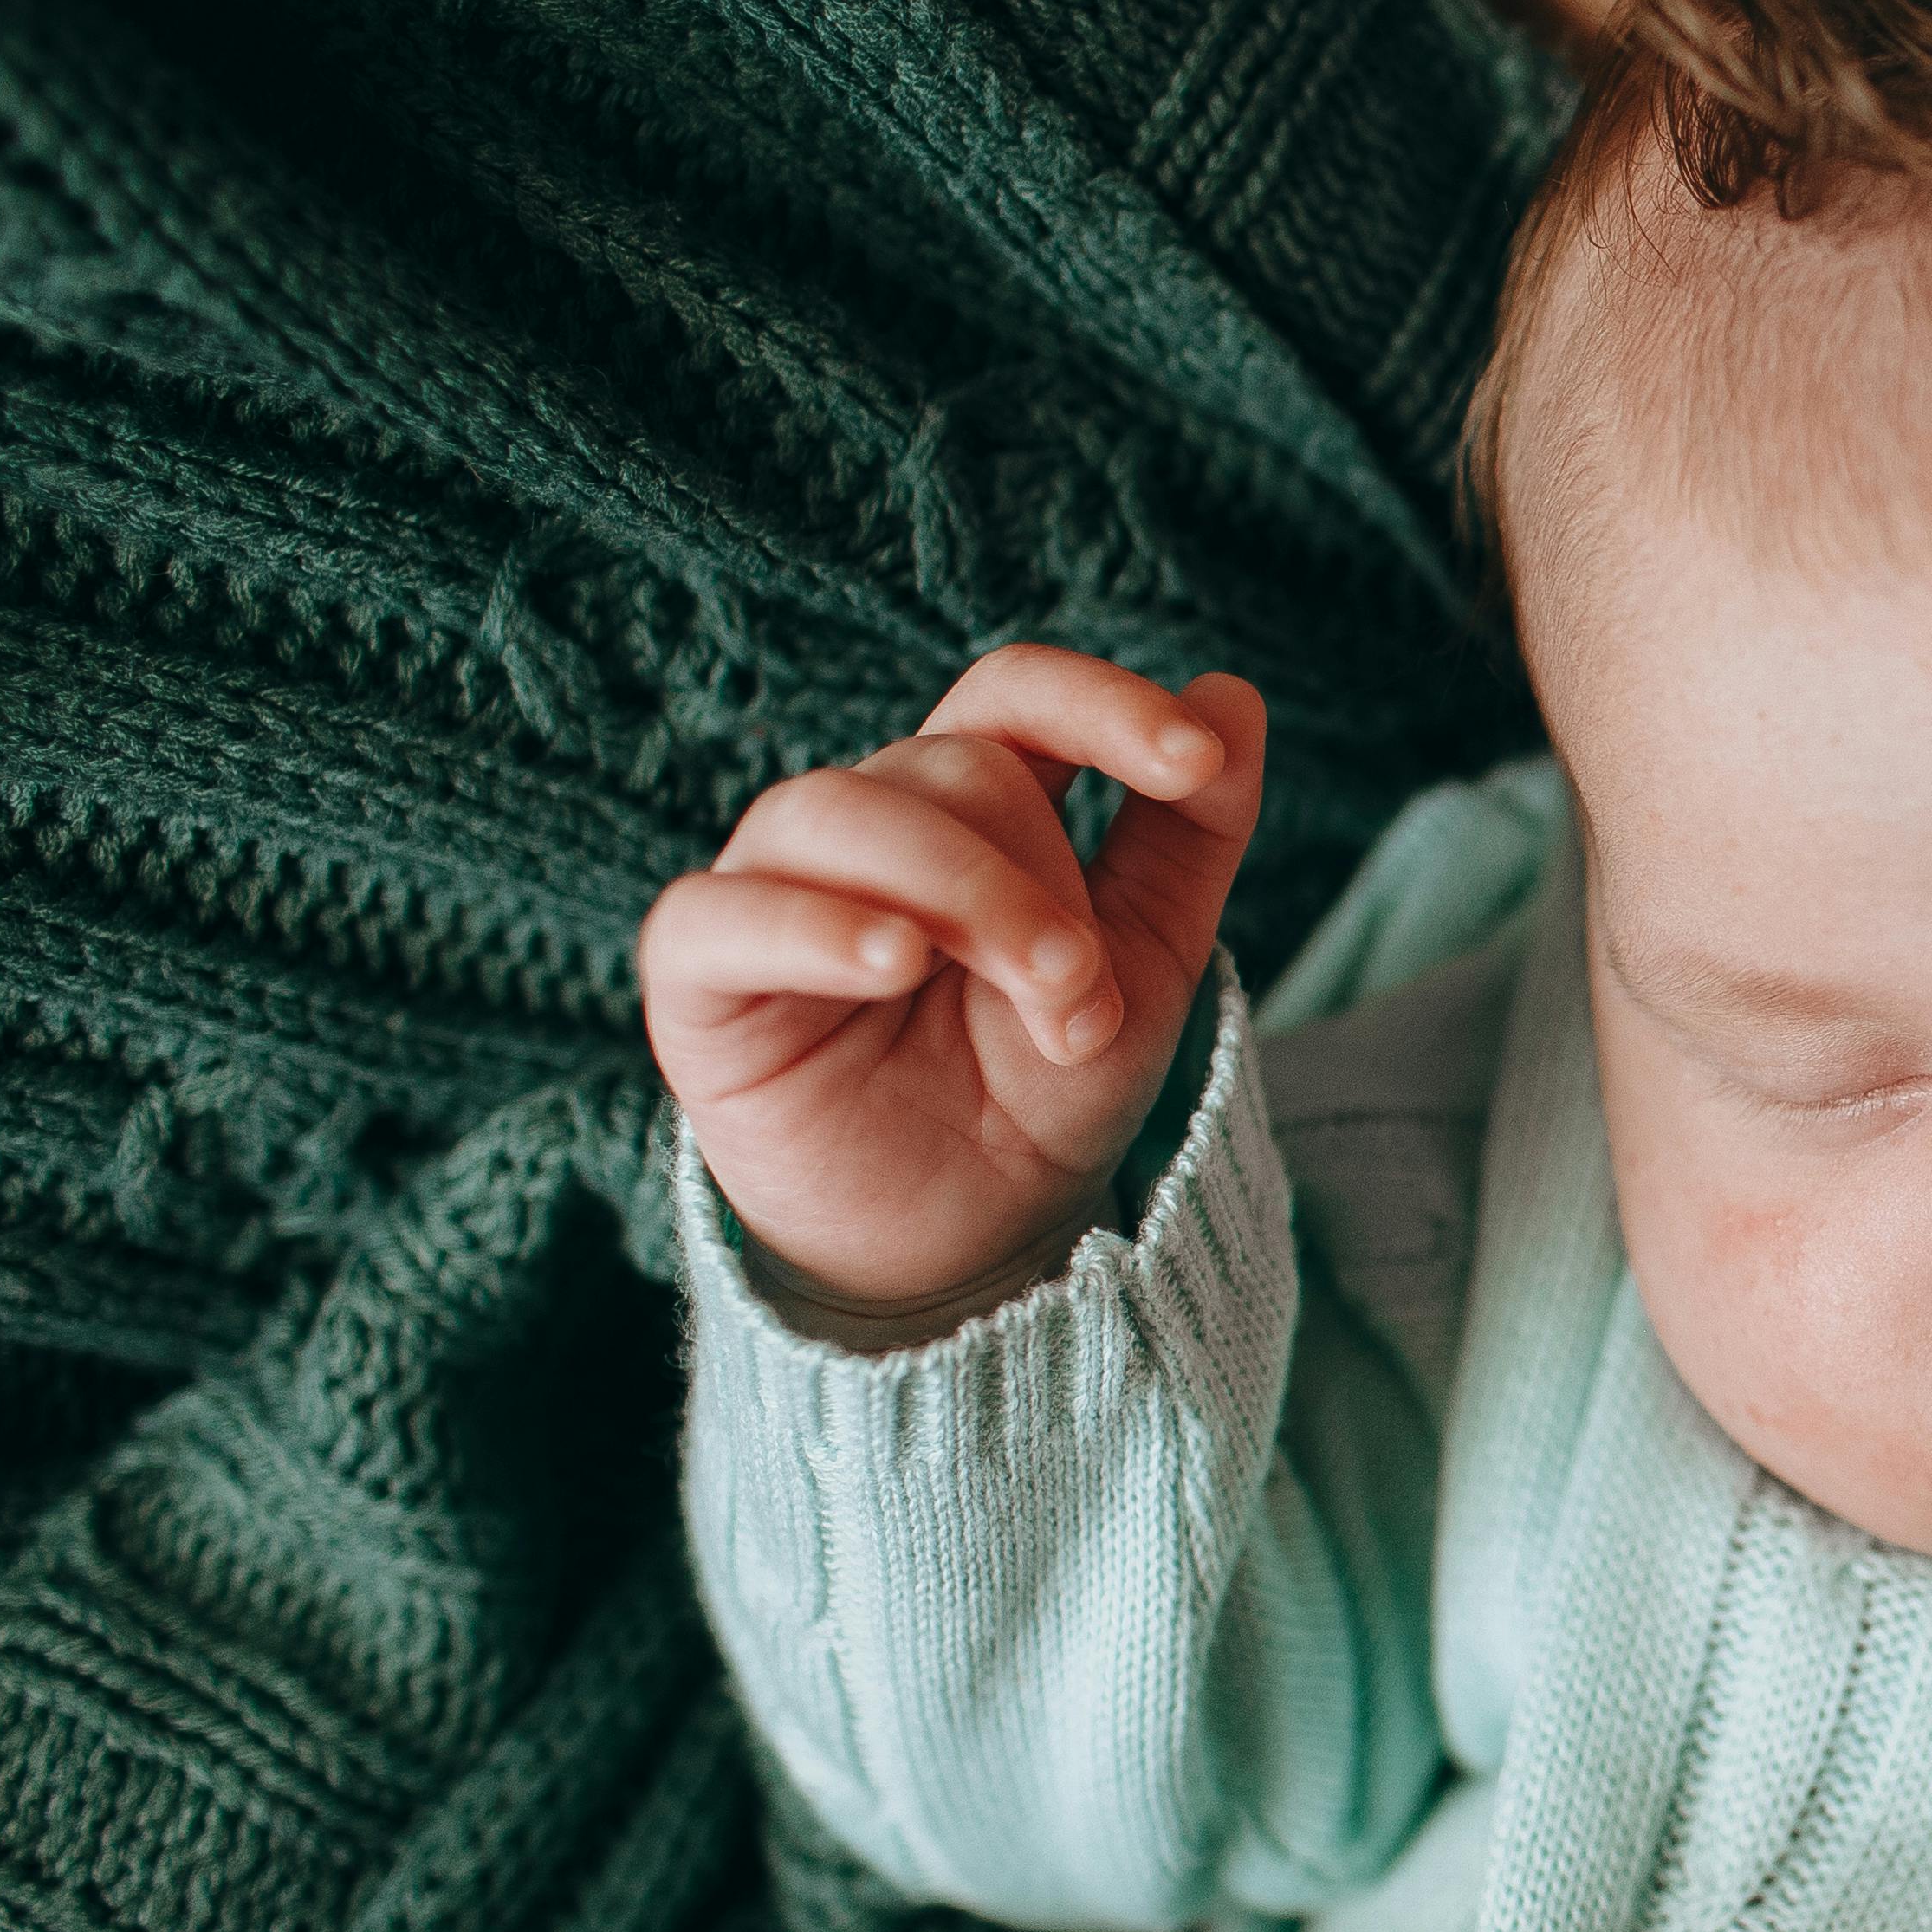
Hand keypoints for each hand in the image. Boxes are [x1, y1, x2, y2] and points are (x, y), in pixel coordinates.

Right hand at [640, 644, 1266, 1335]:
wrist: (975, 1238)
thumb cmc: (1044, 1089)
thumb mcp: (1148, 962)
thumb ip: (1187, 835)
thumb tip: (1232, 694)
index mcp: (972, 805)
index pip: (1014, 695)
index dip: (1101, 705)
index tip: (1195, 759)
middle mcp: (865, 823)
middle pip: (952, 770)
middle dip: (1044, 885)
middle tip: (1084, 1004)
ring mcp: (772, 888)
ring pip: (840, 812)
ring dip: (962, 895)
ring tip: (1042, 991)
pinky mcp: (699, 978)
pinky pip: (717, 915)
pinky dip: (808, 924)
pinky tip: (892, 959)